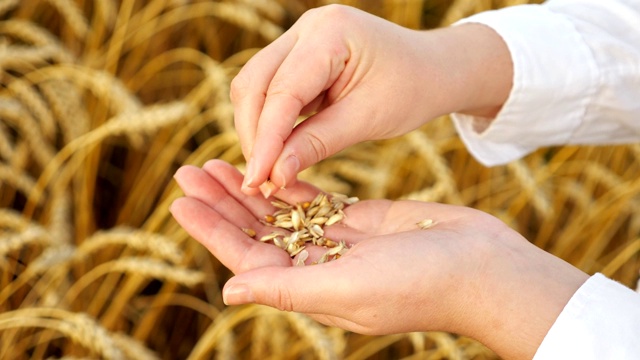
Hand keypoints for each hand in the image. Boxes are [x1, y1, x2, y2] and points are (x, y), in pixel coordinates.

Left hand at [170, 160, 587, 359]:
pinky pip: (314, 198)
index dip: (212, 230)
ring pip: (280, 211)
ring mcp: (338, 242)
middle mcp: (317, 268)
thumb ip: (288, 289)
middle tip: (188, 170)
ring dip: (248, 187)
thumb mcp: (348, 289)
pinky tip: (267, 162)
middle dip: (221, 202)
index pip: (246, 257)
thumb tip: (228, 293)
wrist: (481, 267)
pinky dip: (289, 181)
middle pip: (256, 231)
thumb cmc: (421, 285)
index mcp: (309, 290)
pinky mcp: (360, 219)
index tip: (182, 201)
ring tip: (215, 162)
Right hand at [231, 4, 512, 194]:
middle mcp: (307, 27)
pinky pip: (270, 89)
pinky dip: (269, 122)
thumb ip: (317, 143)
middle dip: (254, 135)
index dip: (265, 140)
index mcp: (331, 33)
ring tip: (266, 171)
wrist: (434, 69)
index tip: (257, 181)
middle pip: (254, 83)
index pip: (283, 92)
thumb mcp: (368, 119)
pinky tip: (277, 151)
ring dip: (257, 130)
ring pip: (255, 85)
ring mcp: (300, 38)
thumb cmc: (411, 90)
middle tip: (258, 182)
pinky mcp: (298, 54)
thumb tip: (273, 175)